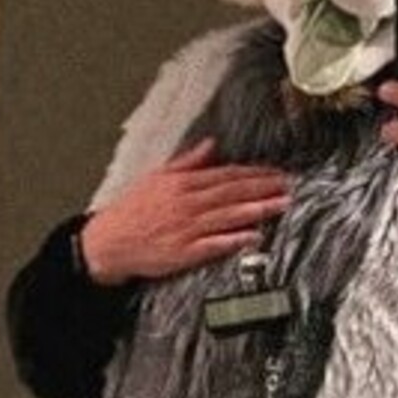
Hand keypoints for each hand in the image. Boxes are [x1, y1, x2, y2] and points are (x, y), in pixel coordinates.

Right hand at [80, 137, 291, 283]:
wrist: (108, 242)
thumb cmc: (132, 211)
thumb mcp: (157, 177)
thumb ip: (187, 162)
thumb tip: (211, 145)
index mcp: (182, 184)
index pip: (225, 175)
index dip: (254, 173)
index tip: (275, 172)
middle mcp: (187, 204)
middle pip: (232, 193)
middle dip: (263, 188)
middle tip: (289, 186)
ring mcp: (186, 228)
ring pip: (228, 216)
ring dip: (257, 210)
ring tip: (281, 205)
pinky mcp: (183, 252)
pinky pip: (214, 244)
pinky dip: (234, 240)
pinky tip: (253, 237)